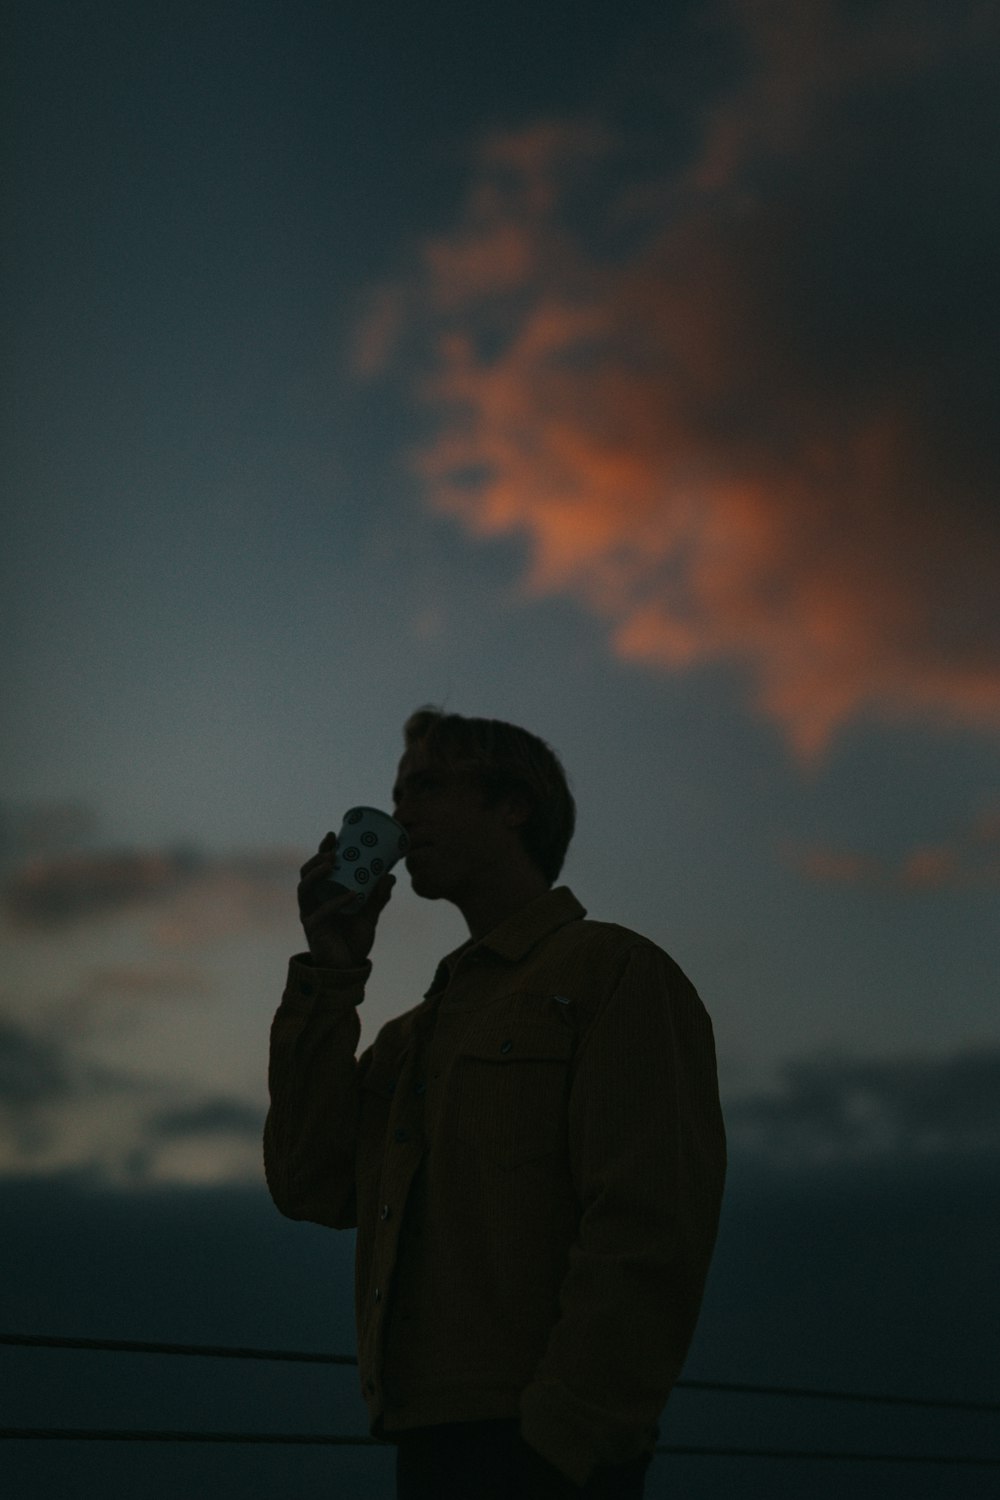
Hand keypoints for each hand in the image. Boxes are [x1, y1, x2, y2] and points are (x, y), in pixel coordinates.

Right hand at [297, 832, 394, 969]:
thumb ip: (378, 897)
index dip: (323, 850)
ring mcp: (311, 915)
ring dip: (317, 873)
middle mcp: (313, 902)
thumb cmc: (354, 941)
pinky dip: (337, 902)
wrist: (348, 970)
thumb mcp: (370, 916)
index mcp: (324, 894)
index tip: (334, 834)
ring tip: (332, 863)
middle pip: (306, 873)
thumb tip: (391, 876)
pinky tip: (352, 895)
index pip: (319, 868)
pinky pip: (321, 912)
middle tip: (333, 850)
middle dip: (317, 858)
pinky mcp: (313, 930)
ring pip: (304, 888)